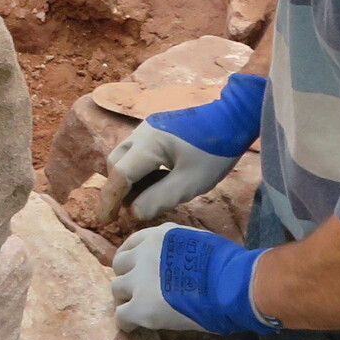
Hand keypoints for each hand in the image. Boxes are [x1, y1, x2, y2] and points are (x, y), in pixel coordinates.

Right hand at [107, 73, 266, 222]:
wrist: (233, 118)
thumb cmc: (214, 152)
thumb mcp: (190, 183)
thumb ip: (159, 199)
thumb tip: (134, 212)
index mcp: (148, 145)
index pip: (119, 175)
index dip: (109, 201)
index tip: (105, 221)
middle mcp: (141, 133)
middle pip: (115, 163)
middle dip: (117, 189)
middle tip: (129, 211)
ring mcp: (148, 128)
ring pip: (125, 156)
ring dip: (128, 179)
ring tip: (147, 197)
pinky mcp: (157, 129)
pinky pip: (137, 151)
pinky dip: (139, 169)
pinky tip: (158, 181)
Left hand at [111, 224, 274, 336]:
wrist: (233, 286)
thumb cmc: (230, 267)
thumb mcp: (200, 245)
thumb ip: (182, 251)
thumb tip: (182, 264)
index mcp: (161, 235)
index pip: (133, 243)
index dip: (133, 259)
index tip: (136, 269)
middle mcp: (145, 252)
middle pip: (120, 265)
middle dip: (128, 277)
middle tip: (138, 291)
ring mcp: (140, 280)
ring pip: (117, 289)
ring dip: (127, 299)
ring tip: (139, 310)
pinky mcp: (140, 306)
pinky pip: (121, 315)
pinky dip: (127, 322)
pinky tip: (137, 328)